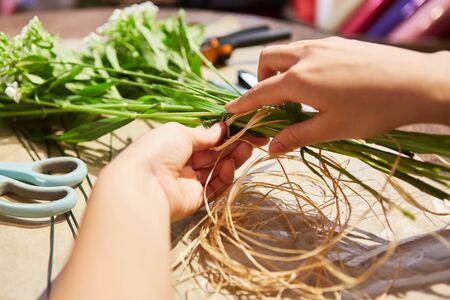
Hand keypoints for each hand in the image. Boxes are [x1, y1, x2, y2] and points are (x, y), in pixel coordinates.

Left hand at [104, 122, 266, 220]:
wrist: (143, 185)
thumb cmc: (157, 151)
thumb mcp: (180, 133)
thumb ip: (203, 134)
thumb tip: (221, 129)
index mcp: (176, 145)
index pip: (205, 140)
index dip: (225, 135)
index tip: (244, 129)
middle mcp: (184, 163)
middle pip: (214, 154)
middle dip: (233, 146)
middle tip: (252, 139)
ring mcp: (190, 182)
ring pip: (217, 170)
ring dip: (233, 159)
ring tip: (247, 150)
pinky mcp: (196, 199)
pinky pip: (215, 187)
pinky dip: (225, 176)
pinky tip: (230, 166)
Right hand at [226, 37, 449, 153]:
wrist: (417, 83)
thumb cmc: (374, 110)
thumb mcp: (332, 129)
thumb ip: (297, 136)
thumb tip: (271, 149)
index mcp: (300, 79)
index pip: (260, 91)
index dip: (243, 103)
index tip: (230, 110)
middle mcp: (307, 55)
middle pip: (267, 59)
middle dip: (260, 78)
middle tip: (271, 101)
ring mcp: (324, 45)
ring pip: (288, 51)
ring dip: (280, 69)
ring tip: (295, 93)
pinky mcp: (339, 43)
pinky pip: (307, 48)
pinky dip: (299, 63)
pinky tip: (317, 81)